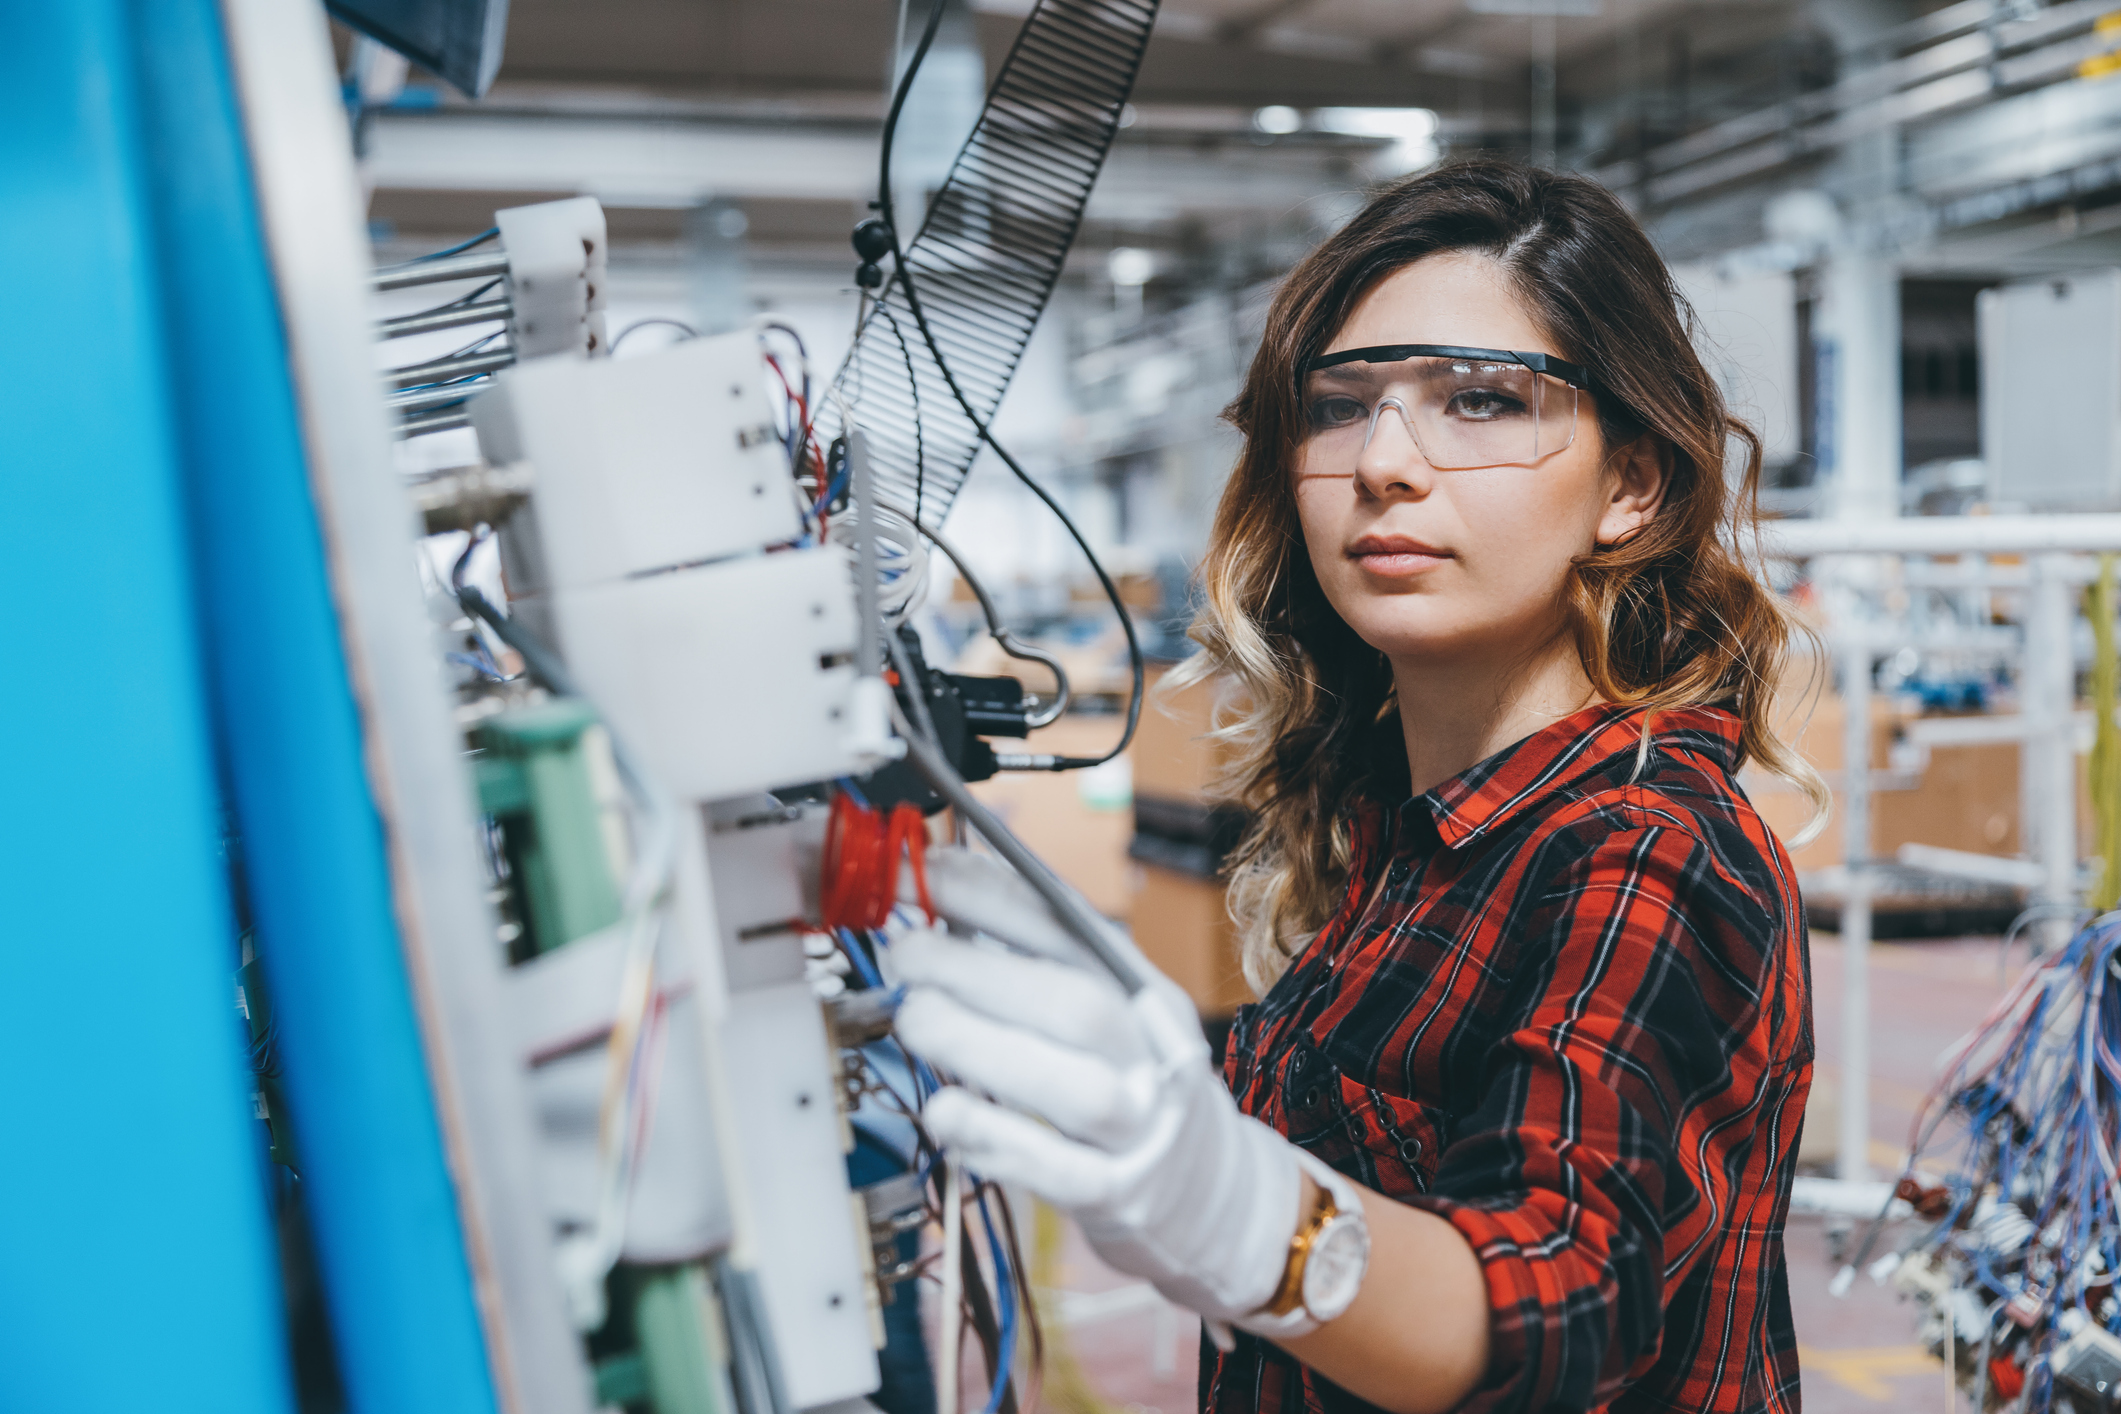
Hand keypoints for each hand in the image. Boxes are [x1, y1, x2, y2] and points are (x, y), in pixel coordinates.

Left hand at [889, 849, 1361, 1337]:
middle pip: (1076, 1003)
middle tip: (903, 954)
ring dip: (981, 1048)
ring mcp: (1141, 1129)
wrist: (1217, 1193)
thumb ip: (1037, 961)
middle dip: (978, 970)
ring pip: (1074, 1089)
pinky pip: (1059, 1172)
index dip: (990, 892)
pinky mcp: (1120, 1197)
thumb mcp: (1109, 1010)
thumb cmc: (1134, 1085)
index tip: (922, 871)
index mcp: (1141, 990)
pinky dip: (996, 1140)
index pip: (1070, 927)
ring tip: (914, 1022)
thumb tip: (937, 897)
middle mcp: (1150, 1054)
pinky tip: (944, 1113)